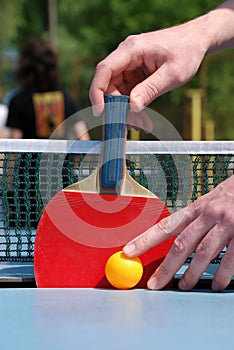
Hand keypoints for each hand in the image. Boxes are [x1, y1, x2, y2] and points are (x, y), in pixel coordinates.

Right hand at [89, 22, 206, 114]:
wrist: (196, 41)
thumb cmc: (186, 51)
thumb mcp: (172, 74)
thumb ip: (150, 89)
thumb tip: (132, 107)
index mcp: (132, 49)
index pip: (104, 70)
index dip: (97, 92)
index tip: (100, 112)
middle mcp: (126, 56)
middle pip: (110, 85)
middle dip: (117, 108)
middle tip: (130, 125)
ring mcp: (130, 66)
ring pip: (119, 93)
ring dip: (127, 111)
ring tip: (142, 125)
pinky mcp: (135, 74)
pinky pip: (129, 94)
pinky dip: (135, 107)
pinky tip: (144, 119)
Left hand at [123, 175, 233, 290]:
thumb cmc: (230, 195)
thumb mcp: (208, 203)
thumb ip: (193, 220)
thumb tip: (173, 237)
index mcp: (196, 208)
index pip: (165, 226)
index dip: (145, 240)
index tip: (129, 251)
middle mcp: (208, 215)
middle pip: (181, 245)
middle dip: (166, 268)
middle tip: (156, 284)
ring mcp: (226, 225)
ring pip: (202, 255)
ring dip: (191, 274)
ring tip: (183, 286)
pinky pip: (229, 261)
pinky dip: (221, 275)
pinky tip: (216, 283)